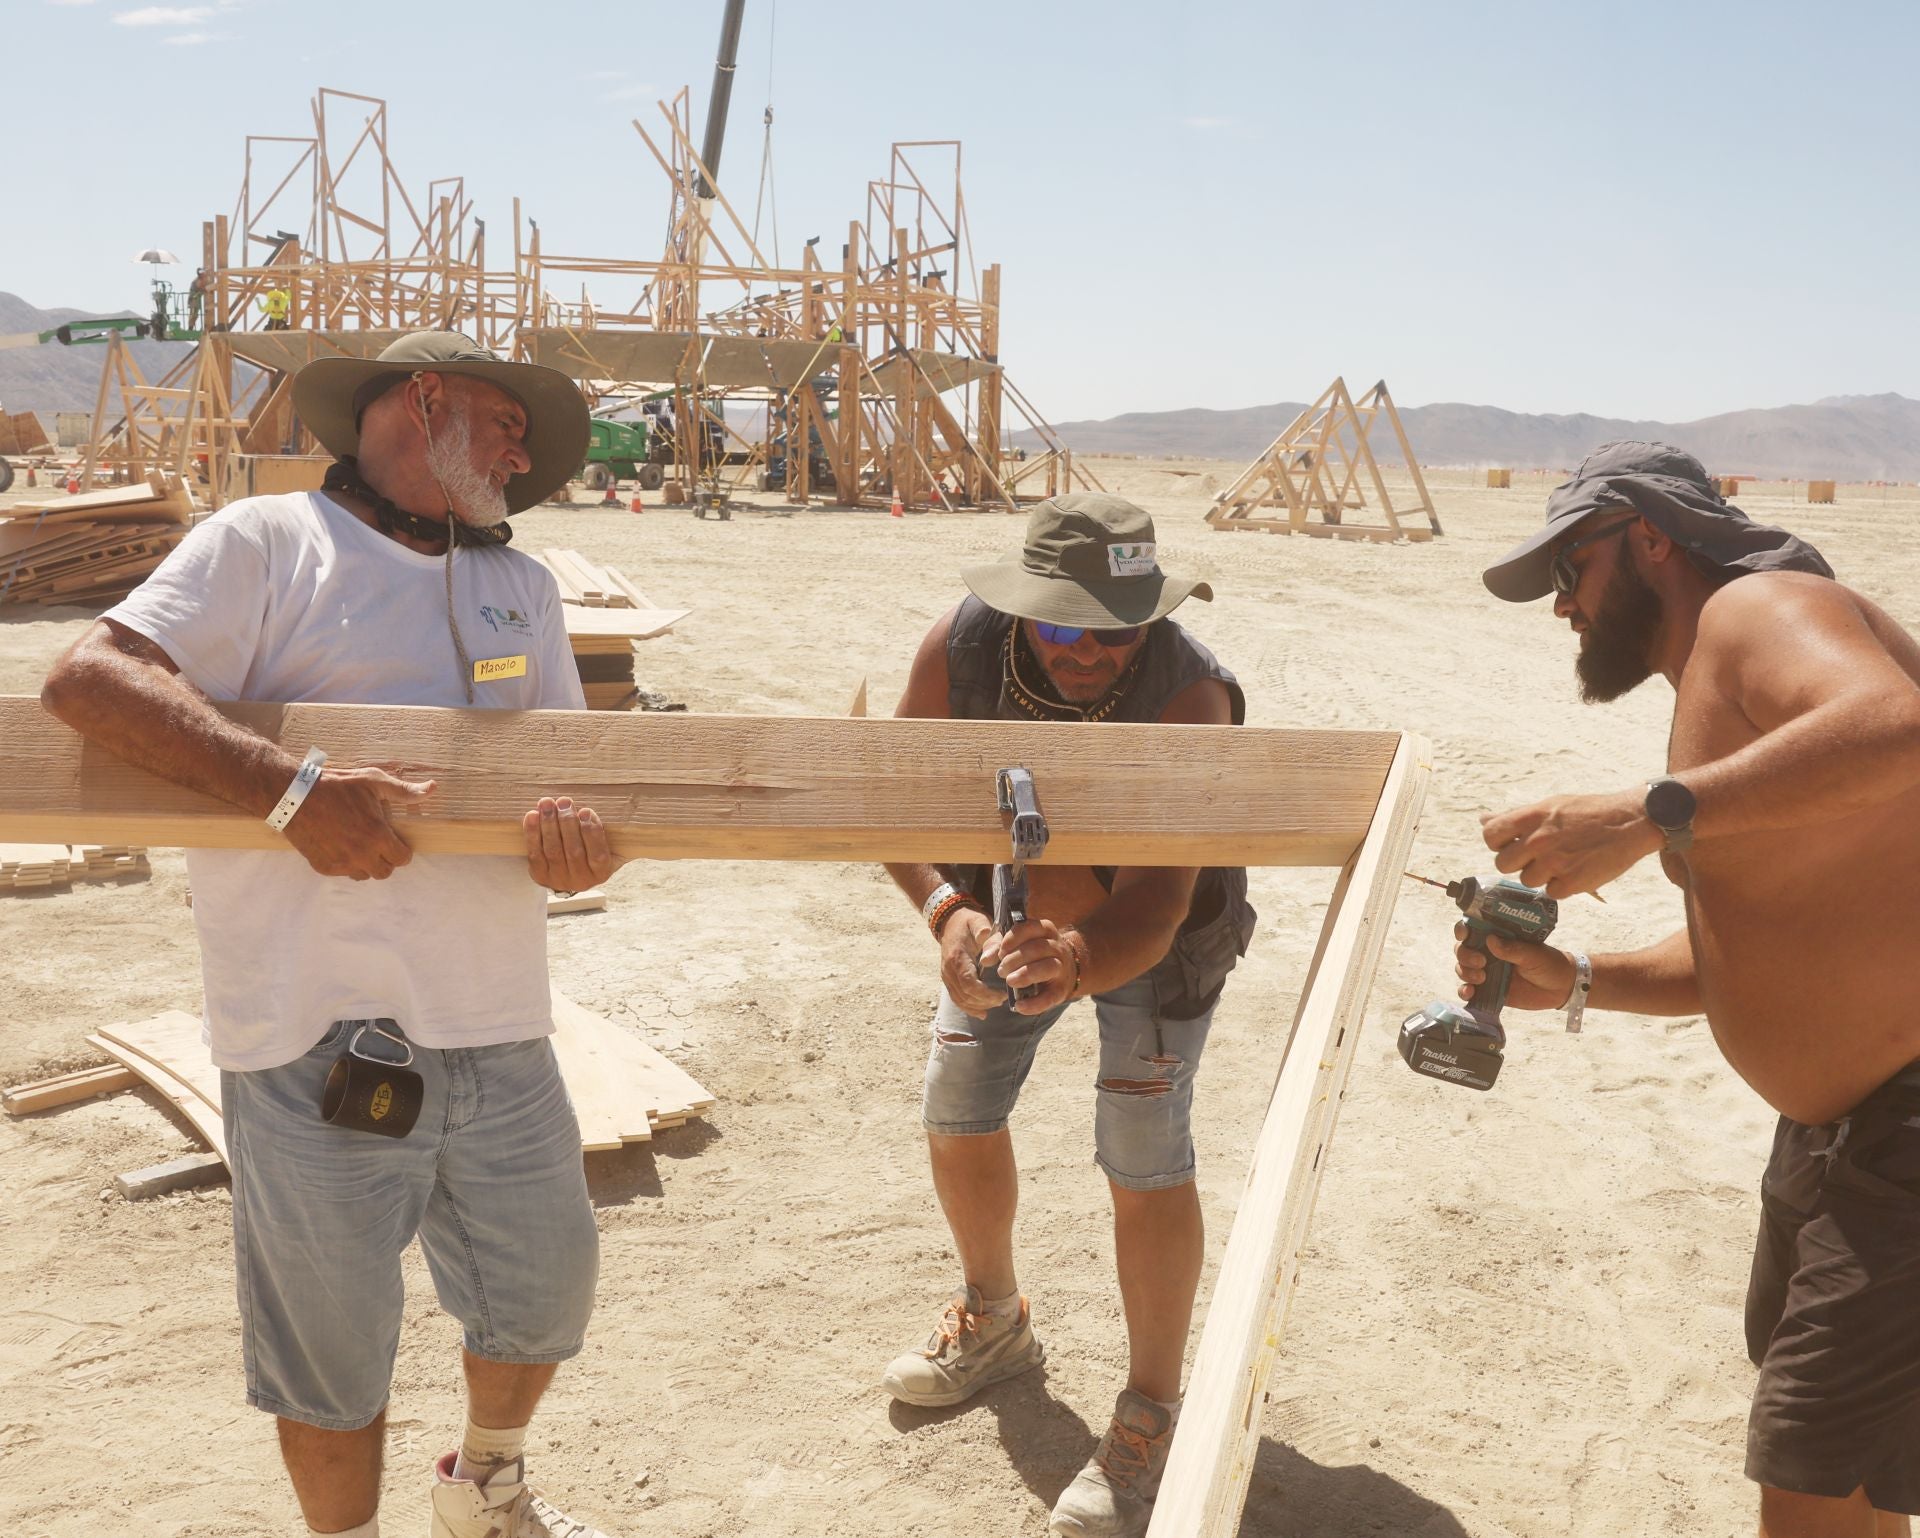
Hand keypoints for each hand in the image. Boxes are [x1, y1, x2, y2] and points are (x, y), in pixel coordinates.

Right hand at [280, 766, 435, 880]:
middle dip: (386, 859)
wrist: (293, 795)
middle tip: (379, 843)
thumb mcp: (372, 781)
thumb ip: (404, 790)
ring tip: (360, 844)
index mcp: (376, 836)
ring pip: (363, 875)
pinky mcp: (323, 867)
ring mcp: (340, 863)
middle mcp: (360, 854)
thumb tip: (432, 789)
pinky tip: (341, 845)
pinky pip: (343, 873)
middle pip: (384, 872)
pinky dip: (346, 863)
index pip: (402, 859)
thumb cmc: (335, 786)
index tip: (395, 840)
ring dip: (366, 864)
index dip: (402, 850)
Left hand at [523, 796, 620, 892]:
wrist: (570, 868)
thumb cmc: (593, 848)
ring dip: (549, 824)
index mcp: (602, 873)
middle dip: (568, 823)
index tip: (586, 811)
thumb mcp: (611, 846)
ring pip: (553, 850)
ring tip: (547, 803)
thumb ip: (616, 833)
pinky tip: (533, 815)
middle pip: (573, 851)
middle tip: (564, 802)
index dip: (591, 833)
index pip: (598, 855)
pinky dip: (532, 833)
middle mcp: (582, 881)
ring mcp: (559, 880)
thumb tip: (626, 809)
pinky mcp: (540, 876)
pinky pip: (535, 853)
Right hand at [939, 907, 1008, 1018]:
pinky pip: (956, 998)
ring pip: (960, 1000)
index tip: (1002, 994)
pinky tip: (982, 1013)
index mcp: (957, 957)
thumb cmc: (969, 922)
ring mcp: (946, 975)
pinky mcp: (948, 979)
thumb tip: (990, 954)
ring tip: (996, 1003)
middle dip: (985, 1001)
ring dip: (978, 1006)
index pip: (969, 984)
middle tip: (1003, 999)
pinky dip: (968, 1008)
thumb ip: (988, 936)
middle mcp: (948, 969)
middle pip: (965, 995)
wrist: (951, 921)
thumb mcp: (980, 922)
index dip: (986, 994)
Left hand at [979, 917, 1075, 1016]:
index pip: (1030, 927)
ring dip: (1026, 974)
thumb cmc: (1034, 955)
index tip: (1001, 951)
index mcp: (1045, 930)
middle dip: (1015, 959)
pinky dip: (1034, 1003)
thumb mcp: (1019, 945)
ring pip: (1047, 967)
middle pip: (1037, 948)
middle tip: (1001, 970)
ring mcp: (1061, 968)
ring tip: (1009, 981)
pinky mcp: (1062, 990)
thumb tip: (985, 959)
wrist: (1064, 971)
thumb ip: (1000, 948)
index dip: (1013, 939)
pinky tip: (1019, 1006)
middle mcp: (1056, 947)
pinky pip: (1050, 997)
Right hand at [1454, 923, 1575, 1010]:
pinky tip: (1470, 993)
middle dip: (1465, 955)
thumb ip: (1513, 948)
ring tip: (1482, 978)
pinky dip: (1464, 991)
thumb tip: (1490, 939)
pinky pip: (1469, 990)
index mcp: (1498, 937)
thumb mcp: (1534, 953)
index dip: (1462, 930)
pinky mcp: (1488, 990)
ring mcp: (1486, 971)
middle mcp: (1488, 952)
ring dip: (1465, 972)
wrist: (1561, 989)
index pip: (1472, 929)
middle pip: (1462, 949)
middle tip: (1482, 962)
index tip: (1465, 935)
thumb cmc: (1549, 963)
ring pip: (1462, 968)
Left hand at [1479, 788, 1662, 898]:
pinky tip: (1575, 871)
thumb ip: (1515, 816)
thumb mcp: (1551, 805)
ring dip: (1540, 875)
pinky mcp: (1570, 884)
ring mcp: (1554, 863)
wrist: (1631, 821)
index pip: (1490, 836)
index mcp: (1531, 817)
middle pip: (1502, 864)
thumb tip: (1483, 820)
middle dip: (1516, 863)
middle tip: (1536, 856)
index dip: (1497, 843)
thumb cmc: (1589, 811)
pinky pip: (1550, 893)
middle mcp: (1538, 840)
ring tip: (1562, 861)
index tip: (1511, 844)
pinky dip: (1560, 886)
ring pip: (1526, 880)